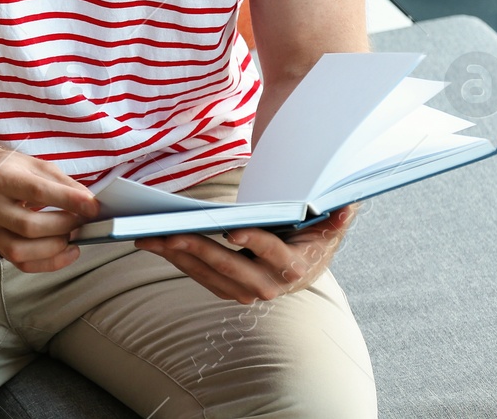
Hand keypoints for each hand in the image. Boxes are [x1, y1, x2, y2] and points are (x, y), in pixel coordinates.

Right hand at [0, 144, 99, 273]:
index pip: (37, 191)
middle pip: (30, 225)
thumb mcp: (33, 164)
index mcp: (0, 178)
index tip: (93, 207)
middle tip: (83, 220)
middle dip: (64, 225)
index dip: (68, 200)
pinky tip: (65, 252)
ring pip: (22, 250)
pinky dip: (48, 263)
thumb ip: (62, 182)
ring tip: (72, 235)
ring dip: (56, 247)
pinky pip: (21, 263)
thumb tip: (89, 202)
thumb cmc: (6, 169)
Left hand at [132, 203, 358, 303]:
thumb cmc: (314, 239)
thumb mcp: (330, 227)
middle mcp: (268, 285)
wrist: (307, 268)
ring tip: (149, 239)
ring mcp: (246, 291)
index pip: (271, 252)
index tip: (230, 230)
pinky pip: (200, 276)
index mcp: (293, 267)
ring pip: (208, 275)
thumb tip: (347, 204)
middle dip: (198, 250)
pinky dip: (177, 261)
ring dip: (178, 257)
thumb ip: (339, 217)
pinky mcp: (228, 290)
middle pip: (229, 266)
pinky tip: (156, 245)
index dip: (252, 240)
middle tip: (169, 234)